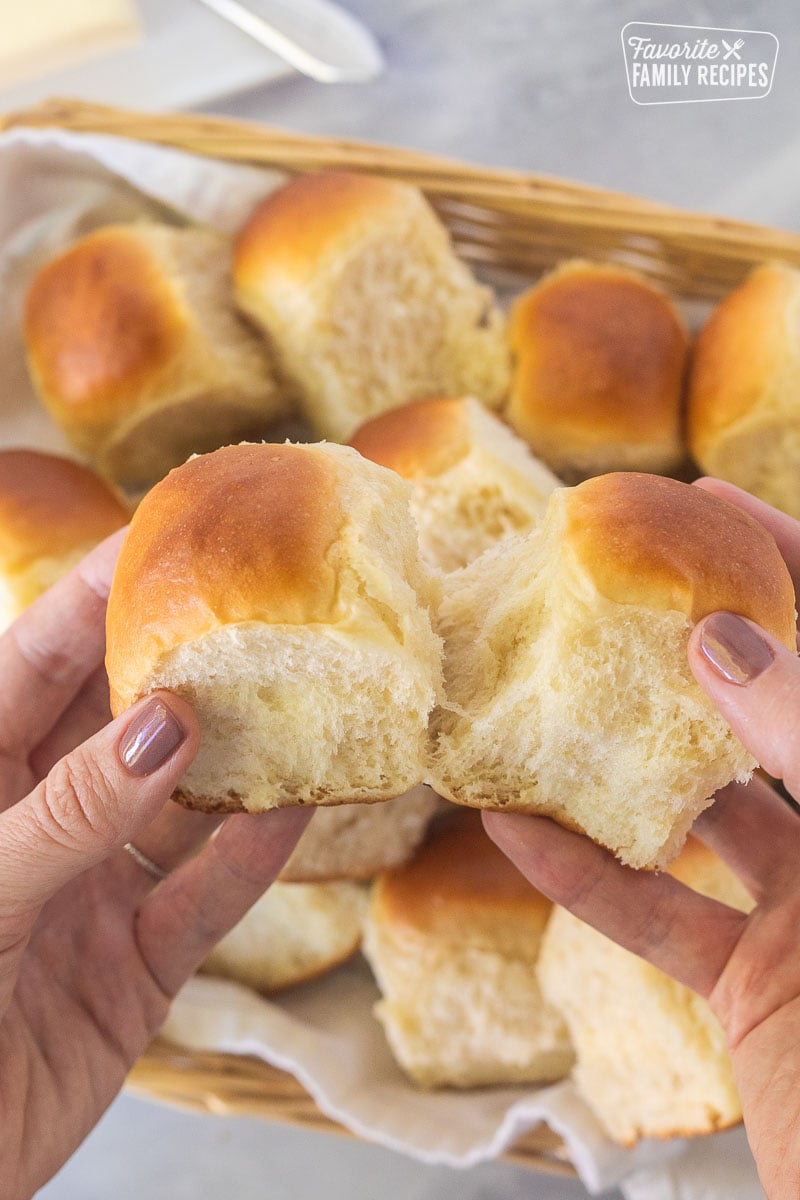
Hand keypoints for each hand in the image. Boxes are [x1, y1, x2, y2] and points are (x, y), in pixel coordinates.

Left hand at [0, 531, 310, 1199]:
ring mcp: (89, 890)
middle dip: (183, 664)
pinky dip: (256, 855)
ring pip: (178, 803)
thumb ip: (72, 808)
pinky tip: (304, 807)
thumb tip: (169, 718)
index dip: (93, 593)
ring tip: (302, 694)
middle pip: (118, 719)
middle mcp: (38, 820)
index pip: (33, 659)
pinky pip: (206, 895)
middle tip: (259, 605)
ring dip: (237, 756)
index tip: (163, 532)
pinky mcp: (136, 965)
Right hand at [484, 479, 799, 1199]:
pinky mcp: (755, 984)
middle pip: (770, 711)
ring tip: (544, 701)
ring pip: (703, 813)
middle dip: (689, 646)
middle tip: (606, 584)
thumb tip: (723, 640)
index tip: (707, 498)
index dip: (791, 560)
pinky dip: (593, 881)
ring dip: (621, 767)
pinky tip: (523, 838)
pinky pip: (663, 917)